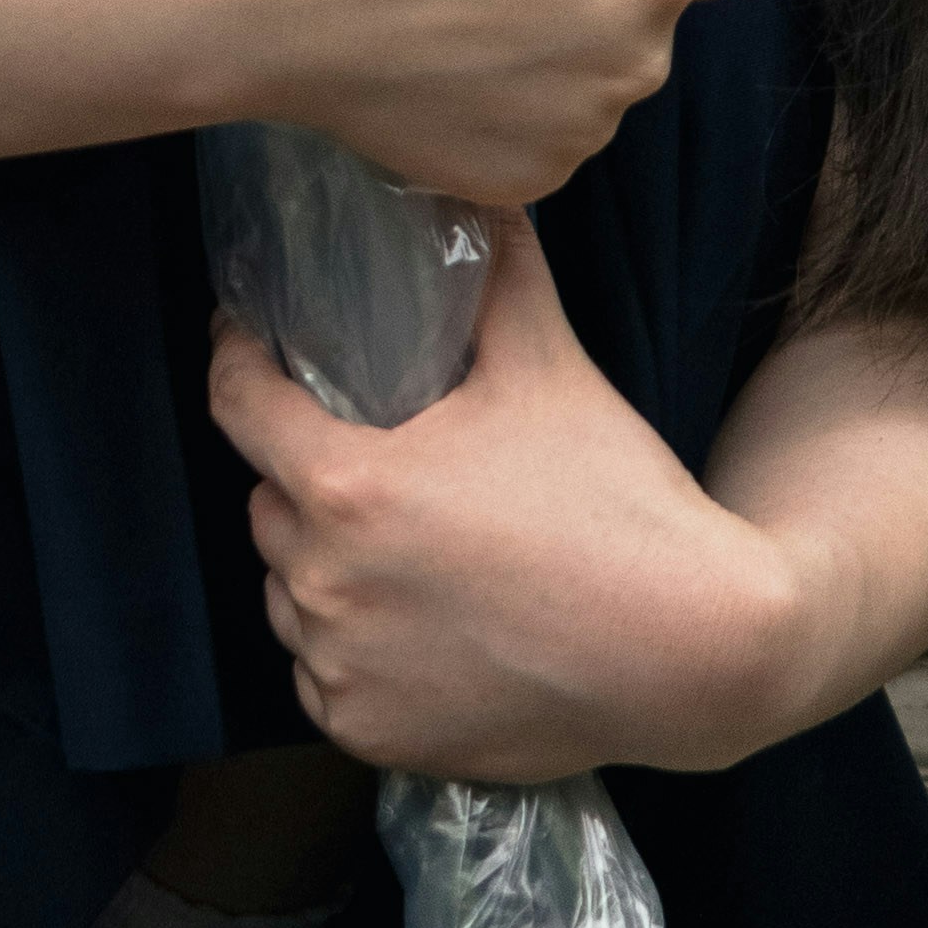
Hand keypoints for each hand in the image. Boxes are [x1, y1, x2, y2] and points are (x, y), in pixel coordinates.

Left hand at [210, 218, 808, 778]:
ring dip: (323, 568)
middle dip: (305, 476)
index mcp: (345, 486)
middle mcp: (322, 583)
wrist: (691, 651)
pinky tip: (417, 628)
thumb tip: (489, 193)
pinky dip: (352, 653)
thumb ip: (499, 277)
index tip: (251, 342)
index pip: (236, 404)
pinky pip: (324, 677)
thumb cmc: (616, 504)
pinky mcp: (370, 734)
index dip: (240, 360)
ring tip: (401, 549)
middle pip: (269, 505)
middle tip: (373, 457)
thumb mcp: (550, 370)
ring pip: (291, 596)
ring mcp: (342, 668)